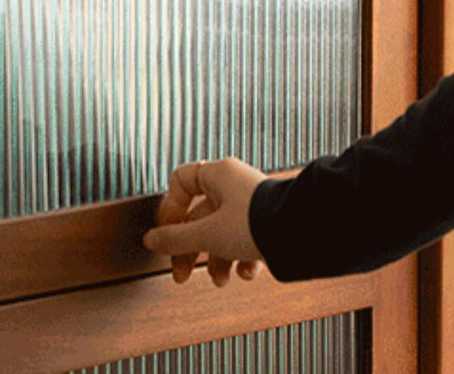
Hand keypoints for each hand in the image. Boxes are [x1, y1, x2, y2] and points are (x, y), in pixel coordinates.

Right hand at [142, 157, 266, 286]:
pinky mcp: (266, 221)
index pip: (180, 182)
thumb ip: (175, 239)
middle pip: (199, 216)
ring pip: (221, 231)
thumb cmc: (258, 223)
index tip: (166, 235)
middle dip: (191, 249)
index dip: (170, 210)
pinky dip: (240, 258)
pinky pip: (243, 238)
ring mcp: (250, 203)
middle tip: (182, 274)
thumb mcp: (209, 235)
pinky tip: (245, 272)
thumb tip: (151, 240)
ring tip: (221, 279)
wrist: (302, 233)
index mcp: (217, 174)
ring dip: (217, 260)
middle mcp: (233, 184)